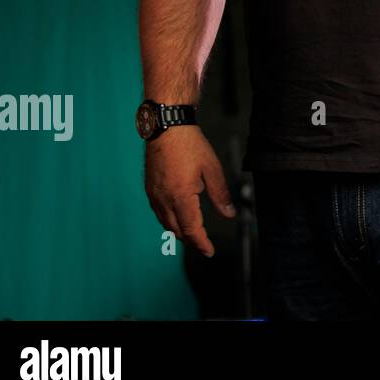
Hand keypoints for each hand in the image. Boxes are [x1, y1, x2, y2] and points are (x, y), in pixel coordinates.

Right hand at [143, 126, 235, 257]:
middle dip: (191, 240)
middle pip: (177, 230)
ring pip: (166, 223)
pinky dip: (169, 221)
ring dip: (179, 232)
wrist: (167, 128)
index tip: (209, 251)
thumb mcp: (212, 169)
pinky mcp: (150, 189)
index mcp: (181, 196)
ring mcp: (154, 195)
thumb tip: (229, 213)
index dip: (201, 243)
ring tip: (193, 235)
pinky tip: (177, 218)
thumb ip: (220, 194)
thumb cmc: (190, 145)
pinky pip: (159, 213)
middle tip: (204, 245)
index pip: (191, 229)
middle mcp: (164, 199)